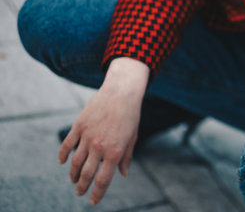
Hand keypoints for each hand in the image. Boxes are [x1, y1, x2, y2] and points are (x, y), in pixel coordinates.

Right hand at [58, 57, 149, 204]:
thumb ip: (126, 157)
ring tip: (73, 181)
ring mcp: (87, 136)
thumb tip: (124, 174)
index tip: (92, 201)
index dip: (97, 194)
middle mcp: (99, 147)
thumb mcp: (132, 137)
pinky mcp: (79, 126)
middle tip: (79, 193)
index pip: (103, 180)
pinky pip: (67, 145)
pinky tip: (62, 163)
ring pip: (75, 162)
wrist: (121, 92)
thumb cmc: (130, 115)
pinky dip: (62, 155)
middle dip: (82, 187)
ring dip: (73, 174)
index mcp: (114, 152)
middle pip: (86, 174)